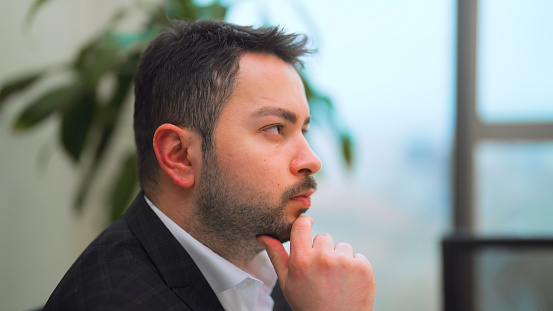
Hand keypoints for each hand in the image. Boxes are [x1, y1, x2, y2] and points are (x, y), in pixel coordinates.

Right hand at [257, 216, 374, 310]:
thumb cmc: (308, 304)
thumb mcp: (287, 283)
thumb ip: (276, 256)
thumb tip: (263, 236)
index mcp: (301, 260)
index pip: (301, 225)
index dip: (304, 223)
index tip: (307, 225)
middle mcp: (323, 258)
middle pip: (323, 237)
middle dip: (322, 250)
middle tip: (321, 272)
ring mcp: (345, 262)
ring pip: (342, 246)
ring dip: (340, 259)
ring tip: (335, 280)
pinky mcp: (363, 267)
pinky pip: (358, 256)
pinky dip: (355, 268)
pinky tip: (348, 284)